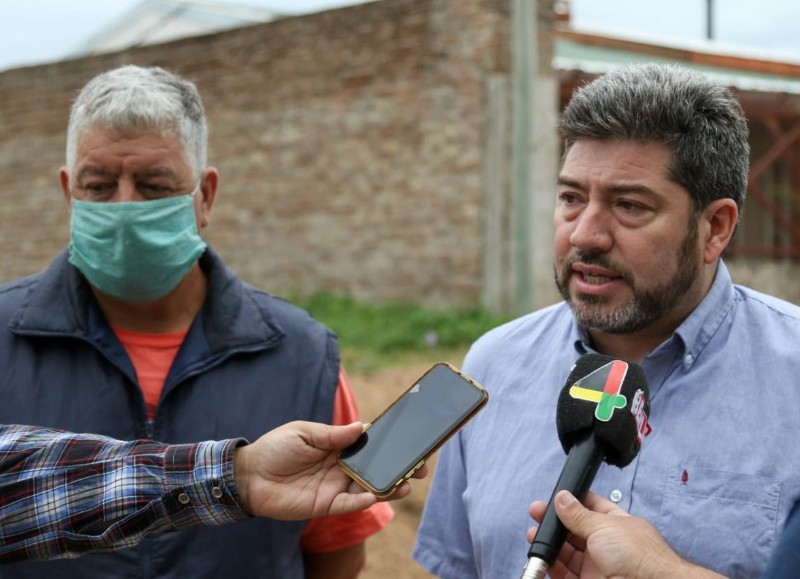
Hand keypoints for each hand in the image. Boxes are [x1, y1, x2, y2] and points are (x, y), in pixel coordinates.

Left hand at [233, 421, 418, 519]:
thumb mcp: (303, 433)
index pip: (370, 444)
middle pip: (377, 468)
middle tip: (420, 466)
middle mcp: (342, 467)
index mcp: (338, 446)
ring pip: (370, 488)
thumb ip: (333, 435)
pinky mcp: (326, 506)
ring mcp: (336, 487)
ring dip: (389, 486)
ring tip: (406, 483)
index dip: (391, 443)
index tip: (412, 440)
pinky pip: (349, 505)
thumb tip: (362, 427)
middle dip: (400, 467)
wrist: (249, 476)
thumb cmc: (275, 448)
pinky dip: (363, 502)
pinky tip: (373, 496)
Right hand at [526, 491, 723, 578]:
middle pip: (575, 531)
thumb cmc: (638, 556)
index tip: (553, 496)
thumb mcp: (604, 526)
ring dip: (550, 544)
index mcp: (616, 525)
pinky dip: (552, 567)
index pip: (591, 507)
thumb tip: (562, 497)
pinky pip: (565, 575)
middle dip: (555, 522)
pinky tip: (542, 558)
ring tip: (534, 535)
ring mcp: (598, 567)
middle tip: (536, 513)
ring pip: (567, 553)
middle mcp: (607, 545)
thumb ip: (579, 514)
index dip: (572, 501)